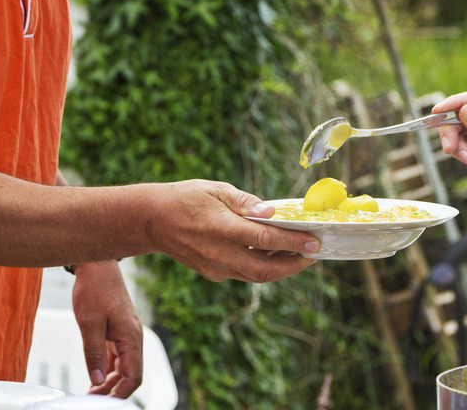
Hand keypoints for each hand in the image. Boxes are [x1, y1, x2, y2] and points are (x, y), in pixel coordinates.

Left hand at [72, 261, 142, 398]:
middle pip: (130, 375)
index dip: (121, 395)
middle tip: (91, 401)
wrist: (98, 267)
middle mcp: (133, 338)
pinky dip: (107, 369)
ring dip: (110, 383)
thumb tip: (96, 381)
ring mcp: (126, 335)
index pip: (133, 376)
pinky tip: (95, 377)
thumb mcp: (89, 324)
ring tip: (91, 394)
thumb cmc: (95, 290)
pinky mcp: (118, 331)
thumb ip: (93, 354)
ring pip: (124, 367)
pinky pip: (117, 357)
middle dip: (114, 392)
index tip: (104, 404)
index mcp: (131, 338)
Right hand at [148, 180, 318, 282]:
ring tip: (299, 255)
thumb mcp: (216, 190)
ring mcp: (215, 267)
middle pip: (266, 270)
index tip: (314, 242)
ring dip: (281, 269)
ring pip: (256, 276)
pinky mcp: (213, 273)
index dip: (294, 243)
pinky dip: (263, 267)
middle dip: (294, 265)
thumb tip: (270, 212)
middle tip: (313, 254)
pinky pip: (244, 274)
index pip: (266, 240)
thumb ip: (246, 202)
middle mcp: (219, 253)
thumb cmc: (185, 198)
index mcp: (222, 228)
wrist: (152, 221)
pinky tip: (275, 255)